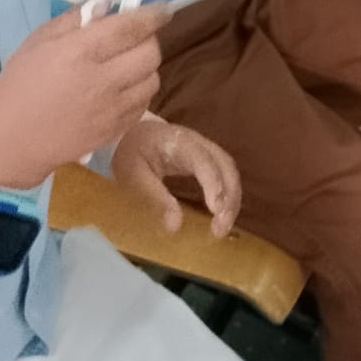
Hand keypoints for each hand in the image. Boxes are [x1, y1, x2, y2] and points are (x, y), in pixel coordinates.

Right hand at [0, 3, 170, 191]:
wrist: (14, 142)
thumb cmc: (20, 85)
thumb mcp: (38, 41)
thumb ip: (74, 18)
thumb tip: (107, 2)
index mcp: (80, 52)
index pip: (131, 27)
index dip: (153, 14)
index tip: (163, 8)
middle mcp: (103, 80)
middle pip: (150, 52)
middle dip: (148, 38)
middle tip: (134, 37)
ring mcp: (113, 109)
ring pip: (153, 79)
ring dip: (145, 66)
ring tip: (126, 64)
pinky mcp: (116, 131)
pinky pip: (144, 103)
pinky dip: (140, 90)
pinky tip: (122, 88)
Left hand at [112, 116, 242, 237]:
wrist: (129, 132)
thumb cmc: (131, 152)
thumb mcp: (134, 175)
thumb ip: (155, 197)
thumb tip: (176, 226)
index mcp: (178, 142)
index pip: (203, 160)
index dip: (213, 183)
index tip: (216, 210)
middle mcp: (198, 142)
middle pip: (225, 165)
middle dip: (229, 197)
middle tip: (221, 228)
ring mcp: (204, 147)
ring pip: (229, 169)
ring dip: (232, 198)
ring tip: (222, 226)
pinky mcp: (206, 157)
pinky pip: (224, 173)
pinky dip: (228, 194)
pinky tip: (222, 214)